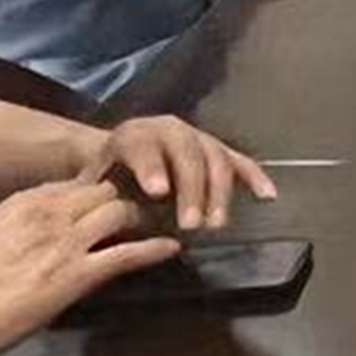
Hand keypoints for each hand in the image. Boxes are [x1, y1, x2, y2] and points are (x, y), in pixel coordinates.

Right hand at [0, 178, 179, 355]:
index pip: (78, 182)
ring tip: (161, 225)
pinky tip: (171, 248)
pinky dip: (153, 249)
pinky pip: (126, 253)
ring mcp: (63, 243)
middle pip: (106, 190)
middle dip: (128, 198)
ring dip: (143, 218)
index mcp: (24, 201)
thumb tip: (49, 220)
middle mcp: (48, 213)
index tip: (118, 199)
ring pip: (121, 211)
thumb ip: (23, 221)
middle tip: (149, 210)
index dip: (101, 191)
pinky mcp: (75, 276)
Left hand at [90, 116, 276, 234]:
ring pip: (214, 157)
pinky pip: (239, 161)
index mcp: (131, 135)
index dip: (152, 166)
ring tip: (216, 225)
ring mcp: (196, 138)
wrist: (118, 155)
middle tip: (191, 224)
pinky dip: (254, 176)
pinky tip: (266, 195)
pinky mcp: (217, 150)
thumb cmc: (103, 178)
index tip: (158, 192)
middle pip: (185, 154)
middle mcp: (168, 130)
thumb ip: (93, 199)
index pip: (143, 145)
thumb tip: (93, 220)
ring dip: (218, 192)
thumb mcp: (90, 185)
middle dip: (191, 190)